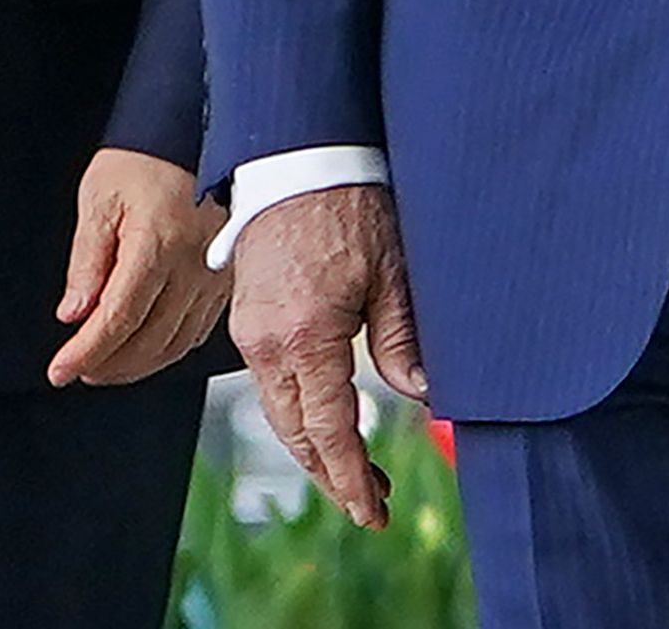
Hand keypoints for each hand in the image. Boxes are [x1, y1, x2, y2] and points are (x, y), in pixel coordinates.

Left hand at [50, 149, 230, 387]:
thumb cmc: (145, 156)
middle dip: (108, 364)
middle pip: (148, 341)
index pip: (117, 318)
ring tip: (106, 365)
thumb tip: (74, 313)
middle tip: (79, 368)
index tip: (60, 370)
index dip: (85, 351)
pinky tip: (147, 349)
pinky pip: (199, 330)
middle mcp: (194, 264)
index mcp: (159, 243)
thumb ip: (87, 260)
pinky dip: (169, 349)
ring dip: (138, 365)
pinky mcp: (228, 276)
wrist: (193, 131)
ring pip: (176, 343)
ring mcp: (217, 273)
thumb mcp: (99, 199)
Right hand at [228, 183, 426, 528]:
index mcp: (305, 337)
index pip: (328, 431)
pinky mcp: (249, 319)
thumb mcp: (392, 274)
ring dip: (316, 449)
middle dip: (332, 475)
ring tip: (356, 475)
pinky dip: (300, 415)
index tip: (371, 512)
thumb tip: (420, 396)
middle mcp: (266, 343)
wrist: (297, 157)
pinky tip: (328, 423)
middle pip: (297, 433)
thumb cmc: (350, 206)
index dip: (350, 478)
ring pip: (281, 413)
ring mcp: (251, 332)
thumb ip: (401, 341)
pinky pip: (271, 385)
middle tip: (372, 506)